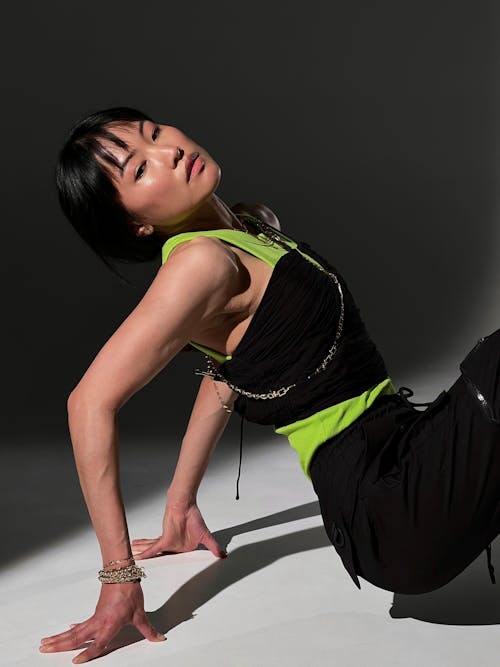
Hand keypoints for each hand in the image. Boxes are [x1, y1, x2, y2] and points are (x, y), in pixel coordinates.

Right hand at [39, 582, 164, 663]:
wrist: (122, 573)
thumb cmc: (130, 592)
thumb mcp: (140, 614)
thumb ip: (148, 629)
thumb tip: (159, 638)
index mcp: (109, 625)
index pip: (97, 644)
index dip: (87, 654)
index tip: (75, 662)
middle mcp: (99, 623)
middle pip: (76, 638)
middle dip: (59, 645)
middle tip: (43, 650)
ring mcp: (95, 617)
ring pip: (74, 631)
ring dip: (59, 638)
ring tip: (45, 643)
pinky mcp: (96, 612)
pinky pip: (81, 624)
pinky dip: (71, 630)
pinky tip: (67, 632)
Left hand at [132, 502, 226, 559]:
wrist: (186, 505)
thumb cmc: (194, 517)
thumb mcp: (205, 535)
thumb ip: (213, 546)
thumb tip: (223, 555)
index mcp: (183, 548)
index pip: (175, 560)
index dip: (168, 566)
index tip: (161, 575)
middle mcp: (174, 547)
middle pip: (161, 557)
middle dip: (151, 561)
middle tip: (138, 568)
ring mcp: (168, 543)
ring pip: (153, 552)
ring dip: (143, 554)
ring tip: (132, 557)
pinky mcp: (164, 539)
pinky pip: (153, 549)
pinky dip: (146, 553)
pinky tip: (138, 557)